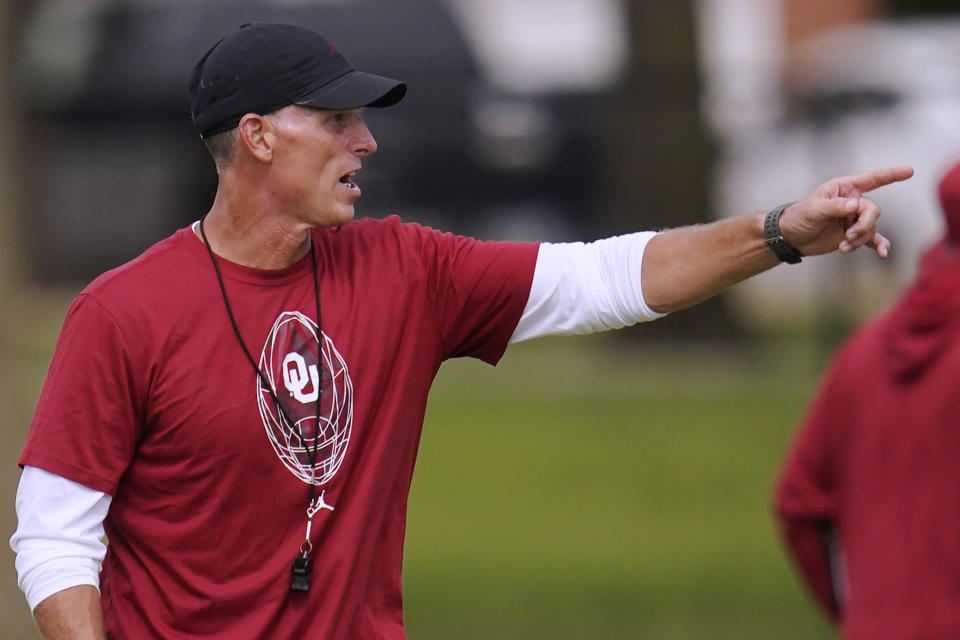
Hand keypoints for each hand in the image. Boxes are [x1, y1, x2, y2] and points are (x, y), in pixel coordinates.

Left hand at [779, 166, 913, 258]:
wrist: (791, 237)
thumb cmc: (799, 216)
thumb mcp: (814, 209)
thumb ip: (835, 206)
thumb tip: (856, 205)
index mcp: (844, 188)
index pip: (872, 179)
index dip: (891, 175)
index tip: (909, 171)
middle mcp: (853, 202)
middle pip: (872, 211)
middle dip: (864, 225)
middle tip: (848, 235)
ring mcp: (854, 219)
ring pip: (870, 228)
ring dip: (859, 239)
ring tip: (843, 247)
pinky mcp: (852, 235)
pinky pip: (871, 239)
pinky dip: (878, 246)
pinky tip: (882, 254)